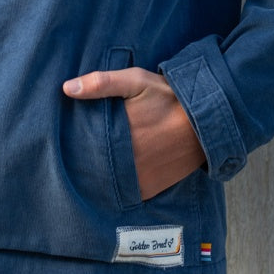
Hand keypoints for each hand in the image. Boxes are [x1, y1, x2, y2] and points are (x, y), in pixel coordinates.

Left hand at [63, 67, 205, 199]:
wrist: (207, 121)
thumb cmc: (168, 97)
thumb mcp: (135, 81)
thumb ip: (101, 84)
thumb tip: (67, 89)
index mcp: (118, 136)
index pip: (84, 147)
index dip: (74, 145)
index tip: (67, 142)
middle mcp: (126, 163)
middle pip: (94, 166)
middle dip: (86, 160)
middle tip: (77, 154)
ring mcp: (138, 179)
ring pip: (109, 181)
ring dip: (103, 174)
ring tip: (99, 163)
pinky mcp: (151, 188)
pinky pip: (127, 192)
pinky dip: (120, 185)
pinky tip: (117, 174)